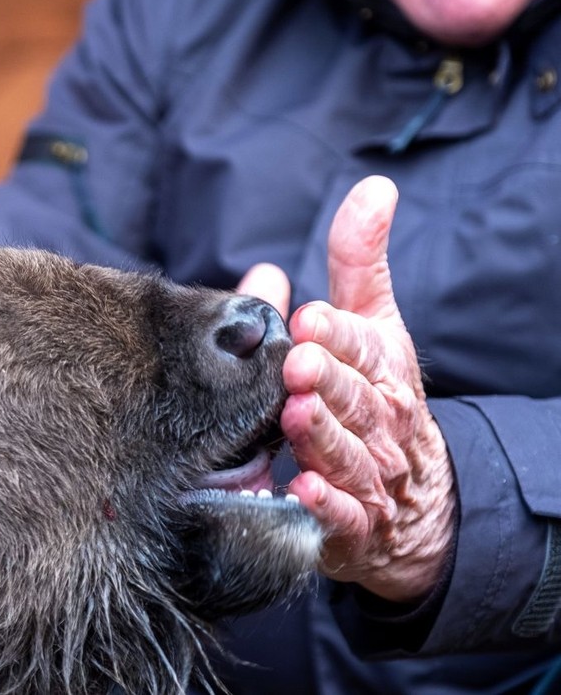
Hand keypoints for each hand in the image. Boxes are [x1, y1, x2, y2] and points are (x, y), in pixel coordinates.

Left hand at [277, 176, 455, 601]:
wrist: (417, 499)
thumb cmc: (379, 394)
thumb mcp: (377, 324)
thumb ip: (360, 263)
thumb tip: (373, 188)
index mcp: (383, 368)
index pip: (365, 347)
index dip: (339, 334)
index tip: (310, 318)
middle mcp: (380, 421)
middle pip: (356, 399)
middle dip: (329, 380)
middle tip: (298, 362)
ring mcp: (371, 475)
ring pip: (350, 454)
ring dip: (324, 435)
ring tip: (296, 415)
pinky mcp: (355, 523)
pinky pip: (345, 516)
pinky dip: (328, 504)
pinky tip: (302, 490)